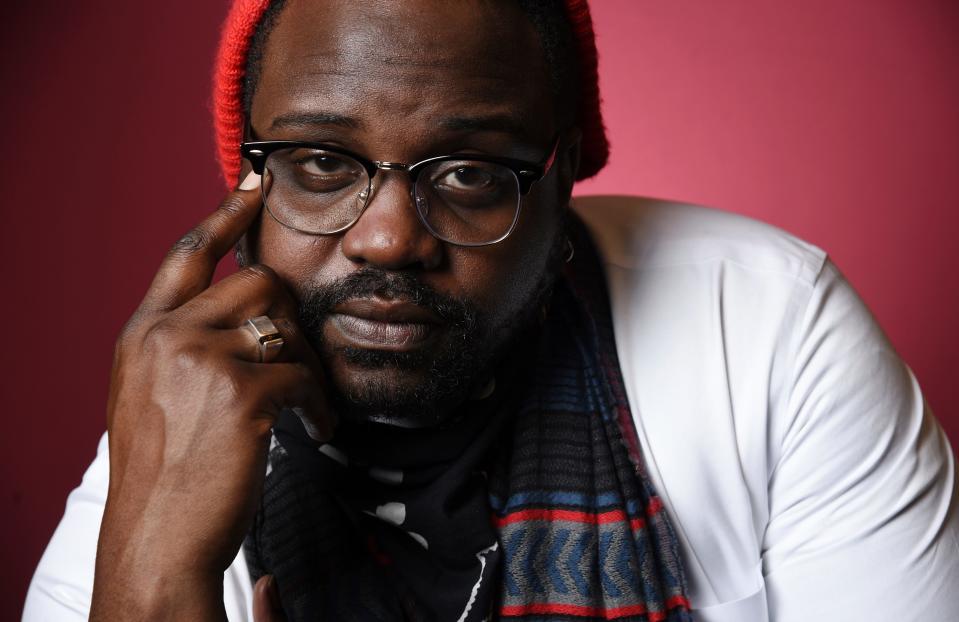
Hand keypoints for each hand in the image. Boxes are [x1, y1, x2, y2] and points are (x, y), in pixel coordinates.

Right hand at [90, 173, 331, 619]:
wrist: (157, 538)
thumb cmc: (165, 475)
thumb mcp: (153, 398)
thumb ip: (182, 350)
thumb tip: (242, 319)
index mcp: (142, 334)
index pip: (188, 256)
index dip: (223, 215)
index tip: (254, 184)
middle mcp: (165, 335)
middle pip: (256, 283)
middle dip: (289, 318)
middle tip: (298, 362)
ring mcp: (199, 360)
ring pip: (284, 322)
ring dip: (306, 362)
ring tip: (304, 404)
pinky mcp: (240, 393)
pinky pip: (304, 376)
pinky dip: (318, 405)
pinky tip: (313, 430)